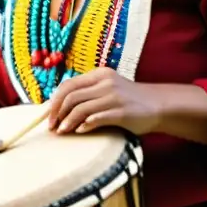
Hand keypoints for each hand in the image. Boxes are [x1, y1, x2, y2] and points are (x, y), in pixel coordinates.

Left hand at [48, 68, 162, 135]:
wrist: (159, 105)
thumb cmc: (128, 100)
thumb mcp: (107, 89)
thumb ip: (87, 94)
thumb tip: (58, 109)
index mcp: (98, 75)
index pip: (67, 85)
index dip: (54, 101)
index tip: (47, 116)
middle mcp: (105, 83)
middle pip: (71, 96)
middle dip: (57, 113)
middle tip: (52, 127)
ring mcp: (114, 96)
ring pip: (80, 108)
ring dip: (68, 121)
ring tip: (62, 131)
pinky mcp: (122, 112)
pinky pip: (97, 118)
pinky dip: (85, 125)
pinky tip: (80, 131)